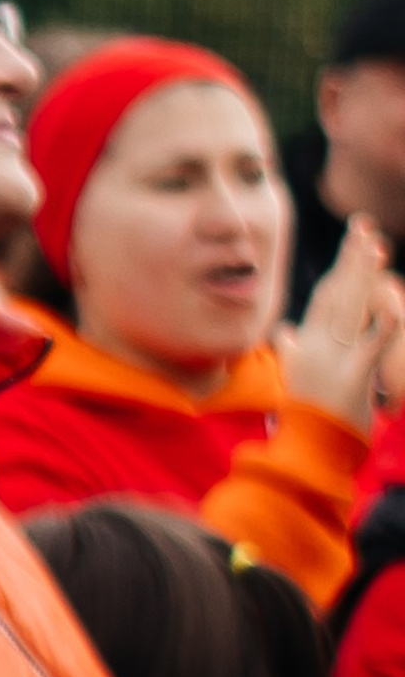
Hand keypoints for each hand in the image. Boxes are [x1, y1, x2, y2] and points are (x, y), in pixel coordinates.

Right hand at [277, 215, 404, 431]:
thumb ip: (292, 350)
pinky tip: (392, 302)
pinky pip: (371, 347)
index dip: (343, 266)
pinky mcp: (353, 379)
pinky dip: (383, 325)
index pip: (327, 295)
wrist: (306, 450)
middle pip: (339, 293)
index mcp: (309, 343)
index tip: (355, 239)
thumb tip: (282, 331)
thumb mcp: (296, 378)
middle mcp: (319, 345)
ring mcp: (335, 360)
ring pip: (352, 309)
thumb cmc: (305, 417)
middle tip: (365, 226)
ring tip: (375, 248)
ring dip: (363, 277)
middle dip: (353, 258)